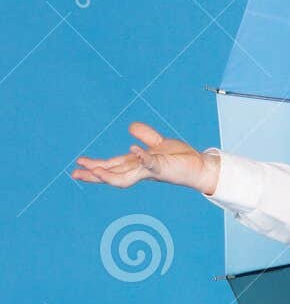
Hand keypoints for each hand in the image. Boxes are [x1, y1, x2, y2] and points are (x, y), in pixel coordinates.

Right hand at [72, 121, 218, 192]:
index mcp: (136, 164)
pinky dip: (141, 156)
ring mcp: (150, 170)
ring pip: (126, 176)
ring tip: (94, 170)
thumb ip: (144, 135)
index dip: (95, 165)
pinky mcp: (163, 168)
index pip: (112, 166)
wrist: (200, 166)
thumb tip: (130, 127)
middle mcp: (140, 170)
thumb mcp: (158, 143)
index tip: (78, 164)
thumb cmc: (179, 158)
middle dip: (94, 175)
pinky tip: (132, 149)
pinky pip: (150, 163)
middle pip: (113, 175)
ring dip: (109, 174)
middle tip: (75, 174)